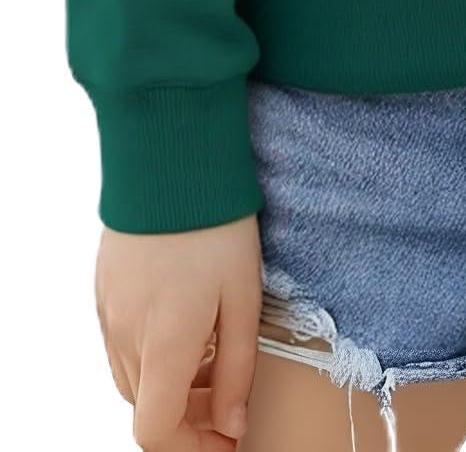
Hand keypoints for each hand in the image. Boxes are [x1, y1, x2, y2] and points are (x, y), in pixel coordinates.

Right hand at [95, 213, 261, 450]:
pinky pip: (122, 344)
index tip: (226, 438)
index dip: (191, 449)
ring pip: (133, 378)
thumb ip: (237, 370)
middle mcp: (126, 336)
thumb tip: (231, 426)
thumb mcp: (244, 298)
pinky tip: (185, 321)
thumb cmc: (215, 224)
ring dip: (169, 385)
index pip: (155, 433)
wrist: (170, 159)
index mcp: (163, 345)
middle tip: (228, 394)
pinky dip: (151, 353)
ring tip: (210, 351)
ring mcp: (109, 313)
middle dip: (188, 416)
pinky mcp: (104, 290)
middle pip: (147, 408)